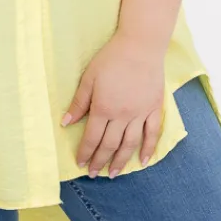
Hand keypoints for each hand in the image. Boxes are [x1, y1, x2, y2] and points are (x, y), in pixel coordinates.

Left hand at [61, 31, 165, 177]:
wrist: (140, 46)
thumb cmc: (111, 59)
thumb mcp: (89, 78)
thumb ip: (79, 102)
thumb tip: (66, 122)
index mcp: (104, 108)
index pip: (92, 137)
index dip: (85, 152)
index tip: (81, 163)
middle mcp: (122, 115)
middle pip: (110, 144)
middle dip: (100, 161)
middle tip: (94, 173)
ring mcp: (140, 114)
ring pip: (130, 144)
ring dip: (121, 161)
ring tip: (114, 173)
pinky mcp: (154, 109)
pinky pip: (152, 134)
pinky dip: (148, 149)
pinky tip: (142, 161)